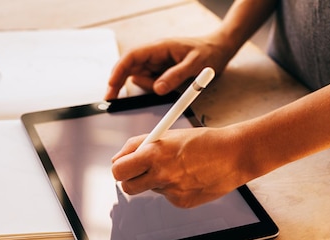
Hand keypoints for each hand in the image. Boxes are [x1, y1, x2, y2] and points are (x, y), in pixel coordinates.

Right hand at [104, 34, 232, 99]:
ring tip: (175, 82)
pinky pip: (150, 83)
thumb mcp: (195, 66)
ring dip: (148, 87)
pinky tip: (171, 84)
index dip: (117, 71)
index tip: (110, 87)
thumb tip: (157, 90)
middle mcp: (153, 54)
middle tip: (112, 100)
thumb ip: (175, 77)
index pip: (131, 57)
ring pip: (139, 79)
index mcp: (159, 48)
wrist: (219, 50)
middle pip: (128, 68)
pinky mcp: (160, 71)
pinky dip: (154, 88)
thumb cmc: (208, 53)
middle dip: (119, 83)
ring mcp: (155, 63)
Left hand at [111, 126, 247, 207]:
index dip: (119, 168)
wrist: (234, 155)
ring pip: (151, 189)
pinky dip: (174, 187)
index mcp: (154, 154)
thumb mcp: (168, 134)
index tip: (124, 166)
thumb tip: (119, 159)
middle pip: (127, 187)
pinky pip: (168, 196)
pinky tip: (190, 176)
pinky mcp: (182, 202)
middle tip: (140, 172)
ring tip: (178, 167)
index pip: (119, 169)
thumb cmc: (203, 141)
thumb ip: (140, 146)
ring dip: (156, 180)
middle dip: (130, 180)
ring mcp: (171, 191)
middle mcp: (160, 174)